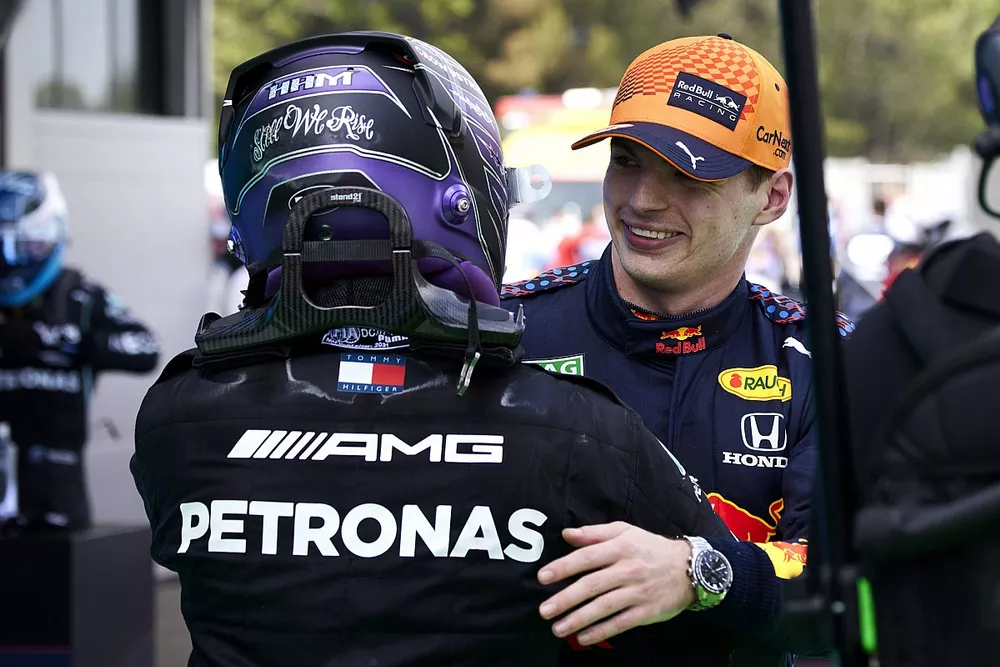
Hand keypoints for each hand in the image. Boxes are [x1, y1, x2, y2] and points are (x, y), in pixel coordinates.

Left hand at [537, 522, 695, 645]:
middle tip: (544, 610)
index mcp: (620, 547)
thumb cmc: (650, 547)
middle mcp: (628, 569)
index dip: (563, 567)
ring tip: (557, 628)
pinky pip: (620, 623)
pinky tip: (583, 638)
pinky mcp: (647, 611)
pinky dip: (601, 631)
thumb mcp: (625, 531)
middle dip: (566, 599)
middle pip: (592, 585)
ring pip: (604, 607)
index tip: (543, 577)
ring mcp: (638, 592)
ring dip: (578, 619)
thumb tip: (567, 534)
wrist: (690, 568)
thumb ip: (594, 533)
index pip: (587, 557)